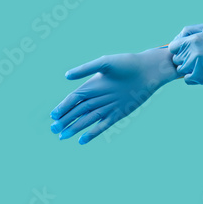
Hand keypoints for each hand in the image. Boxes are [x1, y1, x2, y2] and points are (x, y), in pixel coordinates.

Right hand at [50, 47, 177, 143]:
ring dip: (75, 128)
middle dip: (65, 120)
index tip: (54, 116)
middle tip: (54, 130)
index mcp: (92, 85)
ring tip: (62, 137)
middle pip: (78, 111)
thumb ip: (86, 69)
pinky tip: (82, 140)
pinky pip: (103, 125)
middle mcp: (98, 97)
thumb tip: (66, 75)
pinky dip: (92, 133)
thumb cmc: (127, 63)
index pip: (74, 99)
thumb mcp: (105, 63)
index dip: (63, 107)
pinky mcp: (118, 114)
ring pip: (87, 120)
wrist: (148, 71)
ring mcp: (108, 106)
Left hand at [169, 23, 202, 84]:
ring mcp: (197, 65)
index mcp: (193, 39)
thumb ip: (189, 31)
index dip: (179, 50)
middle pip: (177, 59)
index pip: (173, 48)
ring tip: (202, 65)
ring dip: (189, 68)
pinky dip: (193, 77)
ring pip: (181, 70)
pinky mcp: (202, 76)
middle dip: (185, 58)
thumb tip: (176, 40)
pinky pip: (188, 80)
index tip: (187, 51)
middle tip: (198, 58)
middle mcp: (193, 52)